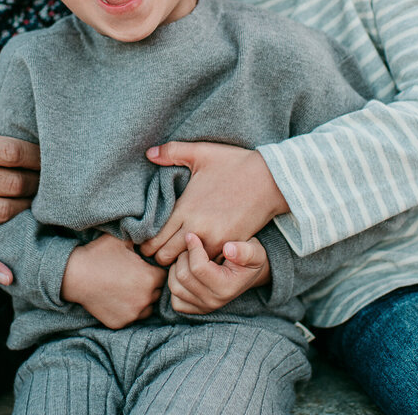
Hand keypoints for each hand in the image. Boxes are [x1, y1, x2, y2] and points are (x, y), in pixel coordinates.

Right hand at [0, 104, 38, 282]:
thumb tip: (17, 103)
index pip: (11, 152)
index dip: (36, 155)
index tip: (49, 157)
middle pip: (11, 184)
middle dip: (36, 183)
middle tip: (46, 182)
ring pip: (0, 214)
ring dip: (24, 210)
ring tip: (33, 204)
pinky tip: (10, 276)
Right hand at [62, 233, 165, 328]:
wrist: (74, 275)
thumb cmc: (99, 255)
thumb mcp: (122, 240)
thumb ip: (141, 238)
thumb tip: (153, 234)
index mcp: (150, 278)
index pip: (163, 275)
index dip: (153, 270)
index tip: (143, 267)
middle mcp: (146, 299)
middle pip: (156, 293)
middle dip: (149, 285)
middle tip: (133, 277)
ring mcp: (133, 314)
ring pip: (146, 308)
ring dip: (140, 300)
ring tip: (125, 289)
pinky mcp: (120, 323)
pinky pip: (129, 317)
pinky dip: (125, 310)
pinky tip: (114, 298)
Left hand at [140, 142, 285, 265]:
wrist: (271, 179)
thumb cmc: (234, 163)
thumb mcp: (201, 152)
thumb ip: (172, 152)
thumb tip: (148, 153)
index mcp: (185, 208)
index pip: (153, 239)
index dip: (146, 244)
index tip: (148, 241)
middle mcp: (197, 228)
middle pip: (164, 258)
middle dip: (159, 256)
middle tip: (161, 249)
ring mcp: (215, 239)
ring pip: (186, 266)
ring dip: (180, 263)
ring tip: (179, 253)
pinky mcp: (231, 245)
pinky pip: (209, 264)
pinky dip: (201, 263)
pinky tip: (200, 254)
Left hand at [169, 233, 269, 314]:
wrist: (245, 274)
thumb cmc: (247, 258)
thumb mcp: (254, 251)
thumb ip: (245, 250)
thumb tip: (228, 249)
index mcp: (226, 288)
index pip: (198, 268)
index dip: (192, 248)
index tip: (192, 235)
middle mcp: (214, 302)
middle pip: (183, 276)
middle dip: (183, 257)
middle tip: (189, 247)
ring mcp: (203, 308)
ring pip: (175, 286)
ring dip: (176, 268)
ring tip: (186, 257)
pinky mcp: (193, 310)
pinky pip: (174, 297)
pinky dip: (175, 282)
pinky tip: (184, 270)